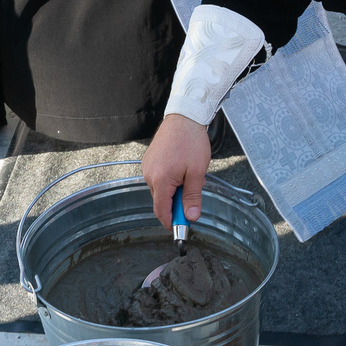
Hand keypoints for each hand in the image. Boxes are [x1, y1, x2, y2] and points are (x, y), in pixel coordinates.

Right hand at [143, 112, 211, 226]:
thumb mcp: (197, 173)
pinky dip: (170, 180)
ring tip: (190, 176)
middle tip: (194, 194)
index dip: (171, 222)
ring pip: (161, 189)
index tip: (181, 228)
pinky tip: (183, 170)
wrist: (185, 117)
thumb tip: (190, 217)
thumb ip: (193, 197)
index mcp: (160, 180)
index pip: (161, 211)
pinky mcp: (150, 160)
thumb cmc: (191, 141)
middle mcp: (149, 174)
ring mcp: (148, 166)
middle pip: (161, 201)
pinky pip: (159, 178)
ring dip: (175, 190)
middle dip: (177, 203)